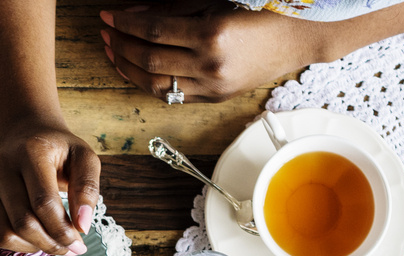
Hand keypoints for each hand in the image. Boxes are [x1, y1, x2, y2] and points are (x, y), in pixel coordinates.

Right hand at [0, 124, 100, 254]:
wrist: (24, 137)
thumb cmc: (56, 153)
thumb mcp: (83, 159)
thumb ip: (87, 189)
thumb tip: (82, 226)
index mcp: (29, 151)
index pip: (43, 204)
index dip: (63, 231)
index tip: (78, 243)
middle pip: (22, 224)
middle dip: (49, 244)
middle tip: (66, 247)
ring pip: (3, 236)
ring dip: (30, 248)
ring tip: (47, 241)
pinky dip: (11, 245)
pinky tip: (26, 234)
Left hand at [100, 2, 324, 103]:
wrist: (298, 36)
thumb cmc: (260, 10)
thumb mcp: (217, 1)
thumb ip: (175, 8)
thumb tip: (135, 13)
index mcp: (212, 35)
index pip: (155, 30)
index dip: (126, 23)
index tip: (108, 15)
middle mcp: (211, 65)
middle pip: (150, 60)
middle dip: (121, 46)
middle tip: (105, 32)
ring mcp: (213, 86)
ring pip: (157, 85)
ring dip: (129, 69)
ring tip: (112, 52)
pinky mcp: (215, 98)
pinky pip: (173, 96)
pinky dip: (149, 84)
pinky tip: (136, 70)